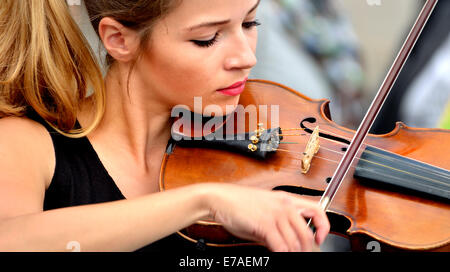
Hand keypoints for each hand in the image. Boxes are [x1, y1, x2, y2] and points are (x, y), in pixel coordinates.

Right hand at [205, 183, 329, 251]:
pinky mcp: (265, 224)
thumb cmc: (238, 203)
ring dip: (292, 254)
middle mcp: (284, 205)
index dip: (323, 227)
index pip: (317, 210)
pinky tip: (277, 254)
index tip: (319, 239)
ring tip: (286, 256)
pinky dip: (281, 254)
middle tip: (301, 255)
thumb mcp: (263, 213)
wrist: (220, 198)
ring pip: (294, 242)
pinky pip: (280, 246)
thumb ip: (277, 227)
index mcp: (287, 199)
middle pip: (306, 234)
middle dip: (306, 250)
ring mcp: (275, 214)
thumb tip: (284, 245)